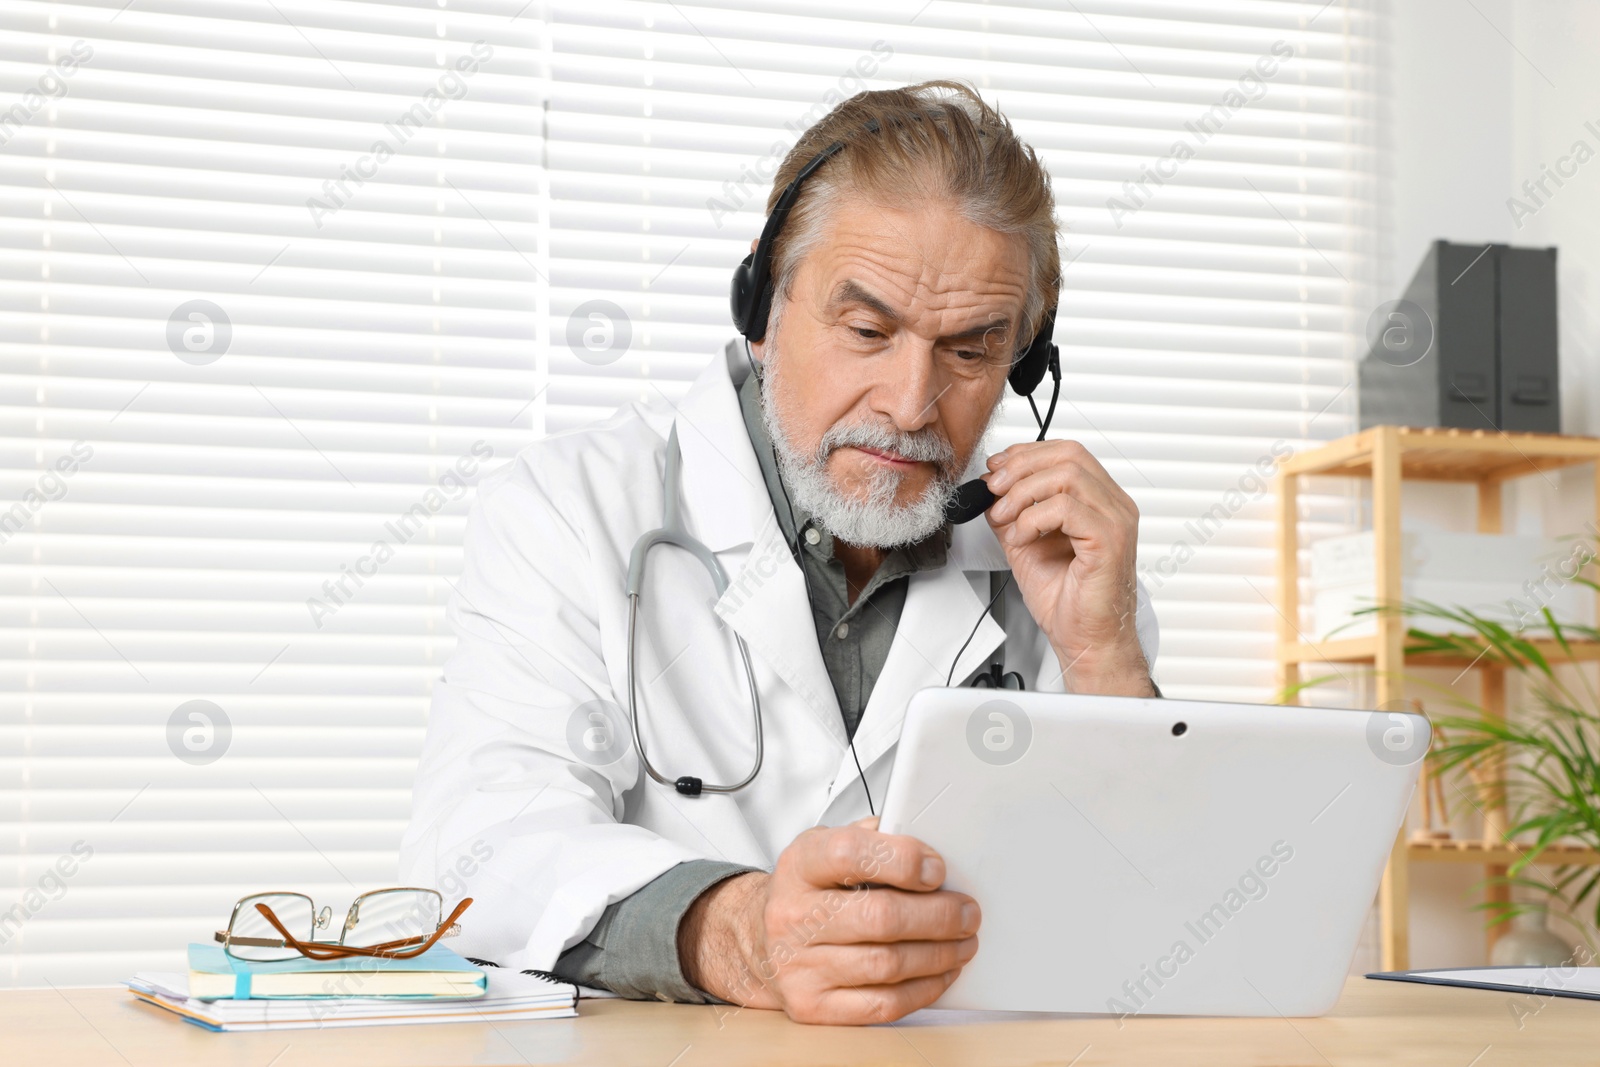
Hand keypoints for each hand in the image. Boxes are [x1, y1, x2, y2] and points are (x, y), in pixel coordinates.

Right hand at [678, 818, 979, 1024]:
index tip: (938, 869)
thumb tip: (932, 847)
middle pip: (880, 917)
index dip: (903, 860)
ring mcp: (798, 965)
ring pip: (887, 964)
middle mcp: (792, 915)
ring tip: (963, 942)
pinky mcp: (811, 1005)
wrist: (762, 939)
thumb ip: (875, 839)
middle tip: (968, 912)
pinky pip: (882, 1004)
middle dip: (938, 916)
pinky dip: (923, 989)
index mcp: (801, 864)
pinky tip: (941, 972)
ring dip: (939, 954)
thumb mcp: (829, 846)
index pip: (851, 854)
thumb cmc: (812, 889)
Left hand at [982, 439, 1151, 694]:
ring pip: (1067, 475)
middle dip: (1021, 467)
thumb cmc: (1066, 599)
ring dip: (1023, 493)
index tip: (996, 470)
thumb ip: (1012, 512)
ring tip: (1005, 519)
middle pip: (1068, 455)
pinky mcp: (1109, 541)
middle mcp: (1114, 505)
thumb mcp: (1026, 543)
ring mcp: (1116, 521)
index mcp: (1100, 501)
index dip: (1026, 454)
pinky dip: (1033, 518)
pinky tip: (1022, 537)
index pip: (1067, 452)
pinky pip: (1066, 508)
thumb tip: (991, 488)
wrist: (1085, 640)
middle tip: (994, 490)